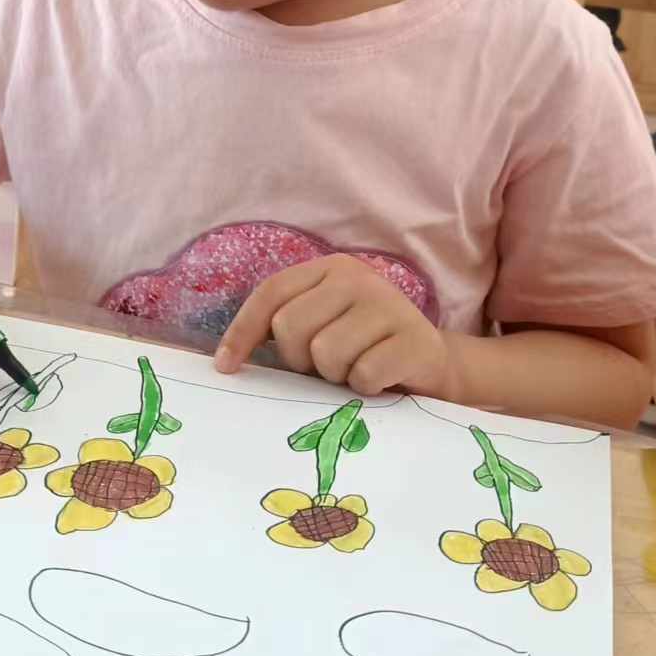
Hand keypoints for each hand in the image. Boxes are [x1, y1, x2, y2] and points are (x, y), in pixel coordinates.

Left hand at [214, 255, 452, 395]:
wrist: (429, 363)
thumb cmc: (363, 347)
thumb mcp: (321, 327)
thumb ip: (284, 329)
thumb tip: (226, 359)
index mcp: (330, 269)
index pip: (271, 294)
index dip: (242, 332)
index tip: (225, 367)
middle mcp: (358, 278)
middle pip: (291, 327)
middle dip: (300, 359)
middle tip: (324, 366)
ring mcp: (389, 305)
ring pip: (326, 353)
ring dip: (336, 375)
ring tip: (355, 368)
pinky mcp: (414, 339)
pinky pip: (363, 374)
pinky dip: (365, 387)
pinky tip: (380, 378)